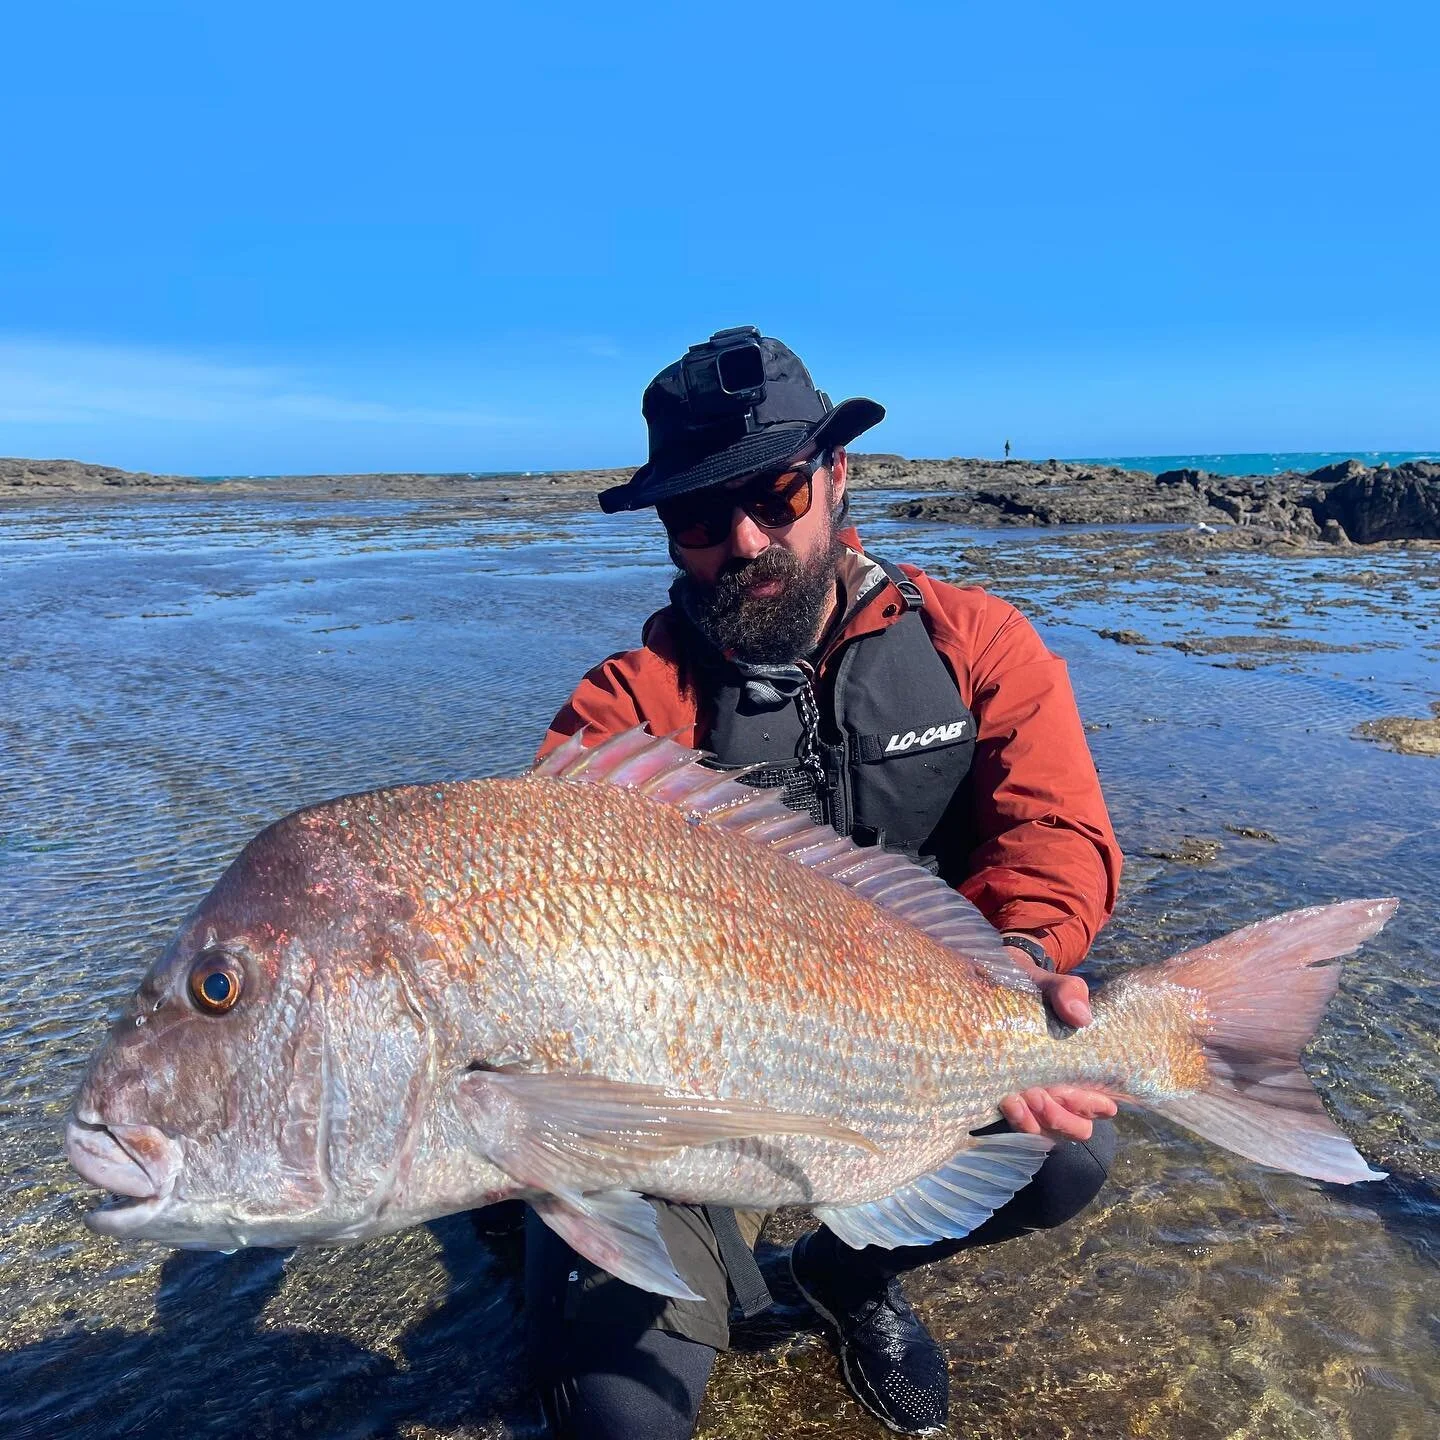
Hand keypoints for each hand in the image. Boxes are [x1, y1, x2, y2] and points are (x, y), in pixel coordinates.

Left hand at [997, 949, 1117, 1142]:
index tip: (1079, 1094)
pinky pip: (1020, 1126)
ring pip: (1048, 1131)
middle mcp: (1063, 1089)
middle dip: (1062, 1118)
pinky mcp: (1010, 1100)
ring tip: (1023, 1097)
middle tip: (1041, 1094)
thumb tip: (1080, 1016)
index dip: (1092, 1106)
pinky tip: (1008, 1101)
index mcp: (1081, 1067)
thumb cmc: (1031, 991)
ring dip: (1039, 1121)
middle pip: (1077, 1127)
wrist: (992, 986)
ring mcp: (1036, 1098)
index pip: (1101, 1105)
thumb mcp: (1051, 986)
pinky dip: (1017, 1119)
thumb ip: (1068, 992)